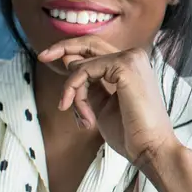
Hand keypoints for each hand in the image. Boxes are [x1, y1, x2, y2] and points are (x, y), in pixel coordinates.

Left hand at [39, 38, 177, 169]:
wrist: (150, 149)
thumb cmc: (130, 132)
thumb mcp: (101, 103)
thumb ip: (87, 82)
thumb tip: (67, 60)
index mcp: (131, 65)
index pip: (96, 49)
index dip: (72, 51)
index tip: (48, 58)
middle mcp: (134, 56)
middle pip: (89, 43)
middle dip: (62, 47)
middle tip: (42, 56)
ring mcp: (131, 58)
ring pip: (82, 64)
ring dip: (73, 91)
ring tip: (83, 118)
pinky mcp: (124, 66)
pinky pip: (84, 72)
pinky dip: (76, 92)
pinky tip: (85, 116)